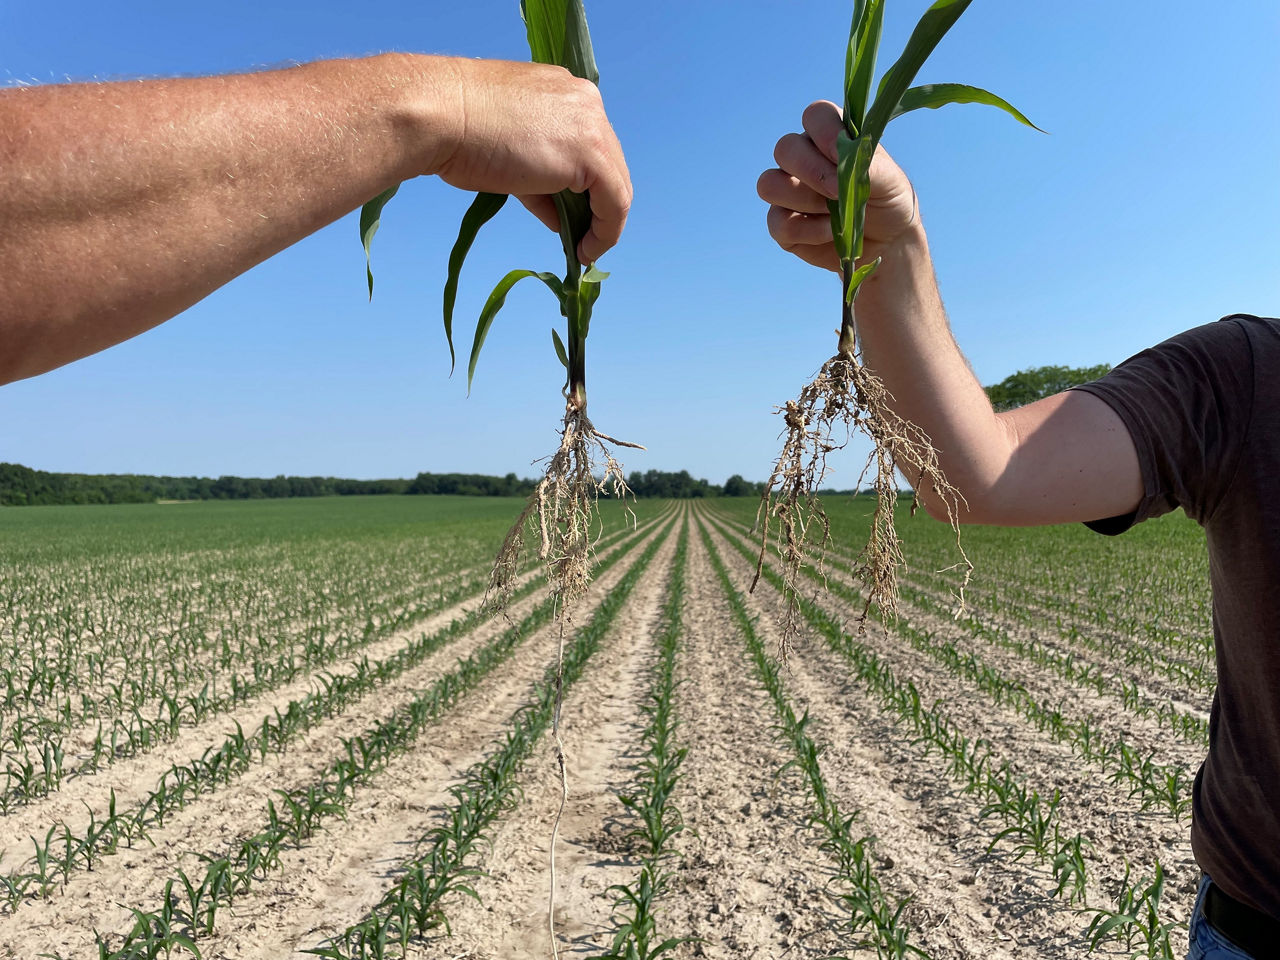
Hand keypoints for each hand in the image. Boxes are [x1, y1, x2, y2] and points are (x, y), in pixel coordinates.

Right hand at [425, 57, 631, 264]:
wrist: (439, 115)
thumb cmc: (457, 129)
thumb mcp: (506, 151)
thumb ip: (539, 179)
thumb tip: (558, 214)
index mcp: (564, 92)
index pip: (587, 145)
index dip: (583, 186)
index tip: (571, 216)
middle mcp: (586, 101)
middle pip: (607, 162)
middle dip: (595, 205)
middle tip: (581, 237)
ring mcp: (592, 125)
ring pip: (615, 183)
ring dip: (602, 222)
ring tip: (583, 249)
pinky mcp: (592, 154)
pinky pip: (614, 202)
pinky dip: (605, 232)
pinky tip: (585, 251)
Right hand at [757, 100, 917, 272]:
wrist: (889, 243)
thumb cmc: (888, 202)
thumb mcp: (890, 181)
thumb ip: (865, 165)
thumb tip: (840, 162)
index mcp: (830, 137)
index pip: (815, 115)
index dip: (825, 132)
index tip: (845, 155)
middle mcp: (804, 159)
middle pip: (784, 148)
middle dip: (812, 171)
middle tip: (839, 191)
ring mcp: (789, 192)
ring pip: (769, 184)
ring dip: (805, 200)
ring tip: (835, 213)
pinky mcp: (782, 226)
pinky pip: (777, 222)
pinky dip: (807, 230)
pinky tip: (830, 232)